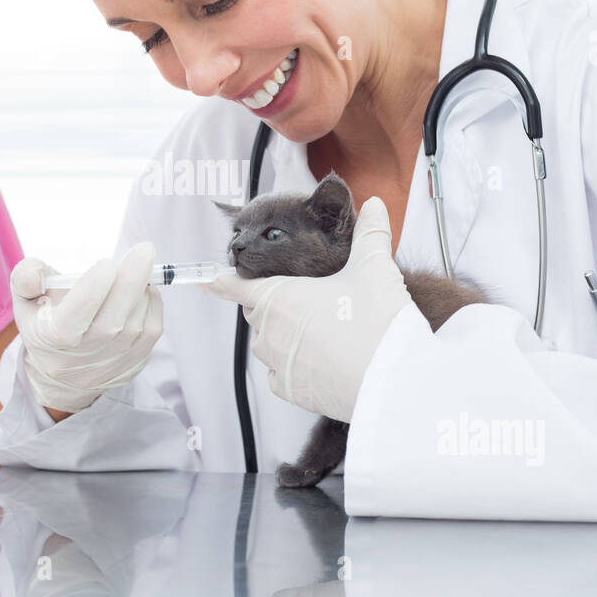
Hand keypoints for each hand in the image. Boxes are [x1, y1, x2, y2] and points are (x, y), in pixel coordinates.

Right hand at [10, 242, 163, 412]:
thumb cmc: (47, 323)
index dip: (92, 290)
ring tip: (135, 267)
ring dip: (141, 288)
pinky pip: (153, 324)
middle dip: (131, 282)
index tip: (106, 264)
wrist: (67, 375)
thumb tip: (33, 272)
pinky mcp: (138, 357)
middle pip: (114, 320)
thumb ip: (26, 278)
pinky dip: (151, 301)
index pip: (75, 316)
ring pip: (137, 320)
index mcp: (52, 336)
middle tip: (144, 250)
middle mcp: (85, 353)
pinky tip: (140, 289)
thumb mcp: (26, 300)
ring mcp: (115, 358)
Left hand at [205, 197, 411, 421]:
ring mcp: (277, 364)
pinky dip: (292, 365)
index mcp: (278, 297)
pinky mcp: (291, 391)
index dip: (218, 280)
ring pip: (268, 343)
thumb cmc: (377, 324)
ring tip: (323, 331)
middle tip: (312, 301)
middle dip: (275, 304)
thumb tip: (376, 205)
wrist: (393, 382)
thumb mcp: (375, 269)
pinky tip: (322, 360)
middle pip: (258, 311)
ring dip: (284, 335)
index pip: (234, 285)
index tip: (204, 279)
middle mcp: (268, 331)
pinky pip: (279, 373)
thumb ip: (370, 234)